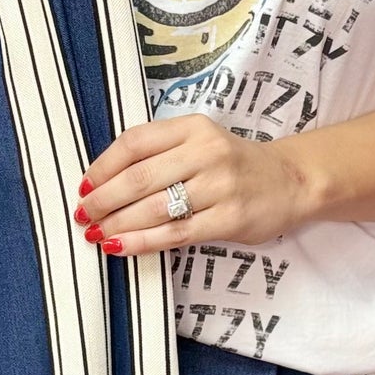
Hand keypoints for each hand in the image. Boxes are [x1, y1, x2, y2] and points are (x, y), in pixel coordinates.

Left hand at [74, 114, 317, 257]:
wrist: (291, 181)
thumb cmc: (234, 164)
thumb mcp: (200, 143)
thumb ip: (159, 154)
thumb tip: (102, 182)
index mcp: (193, 128)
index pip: (135, 143)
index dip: (102, 166)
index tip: (84, 186)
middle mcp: (206, 152)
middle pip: (139, 178)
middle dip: (103, 200)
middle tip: (83, 215)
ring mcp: (220, 186)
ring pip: (154, 208)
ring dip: (117, 223)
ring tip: (95, 233)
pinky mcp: (229, 219)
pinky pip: (175, 233)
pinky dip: (141, 242)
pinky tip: (120, 246)